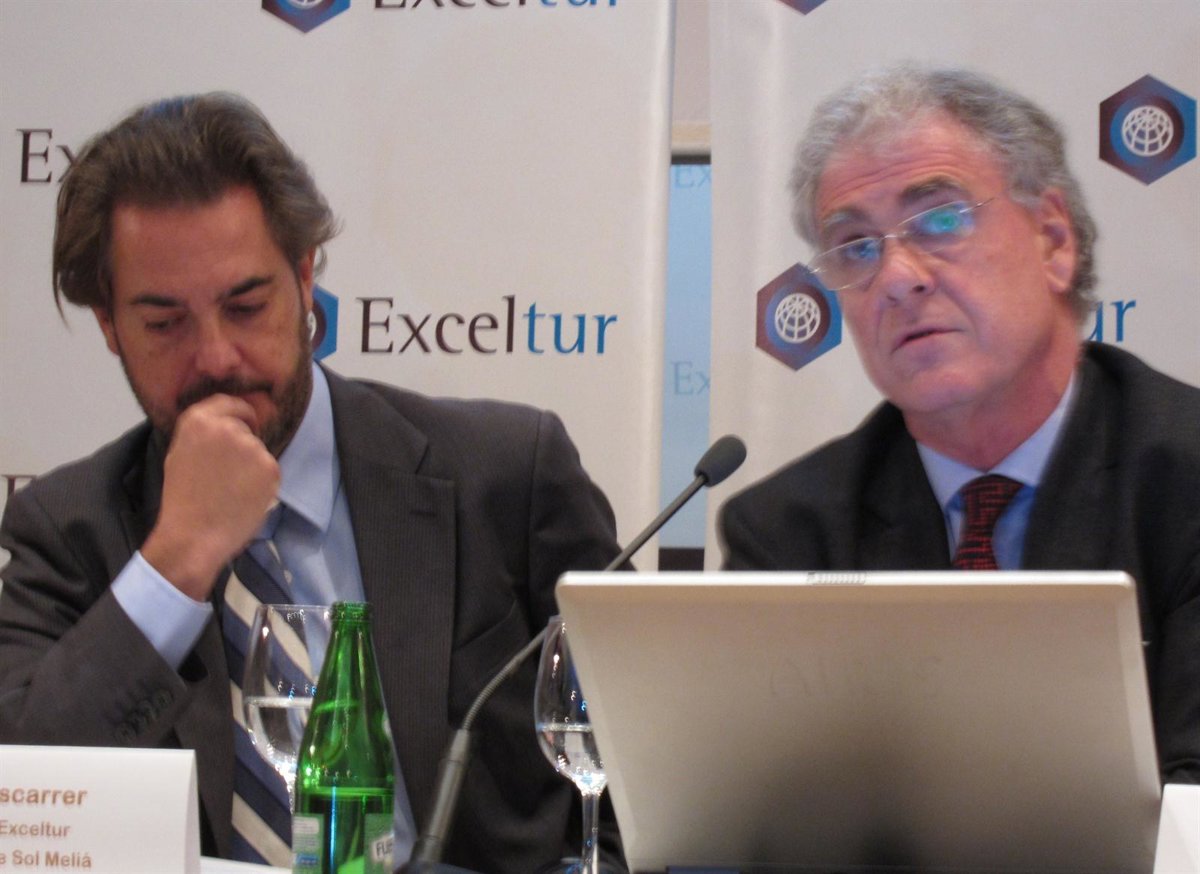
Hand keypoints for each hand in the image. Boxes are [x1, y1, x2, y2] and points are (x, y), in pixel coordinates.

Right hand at [141, 394, 280, 601]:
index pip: (229, 402)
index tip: (246, 422)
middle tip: (229, 473)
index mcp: (197, 421)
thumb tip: (226, 421)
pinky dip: (263, 481)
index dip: (240, 413)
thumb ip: (203, 433)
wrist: (193, 535)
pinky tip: (245, 497)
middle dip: (243, 444)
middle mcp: (226, 427)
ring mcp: (250, 446)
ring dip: (252, 465)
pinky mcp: (269, 466)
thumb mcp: (180, 453)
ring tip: (232, 490)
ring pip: (258, 450)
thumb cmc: (183, 500)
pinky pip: (270, 469)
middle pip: (246, 428)